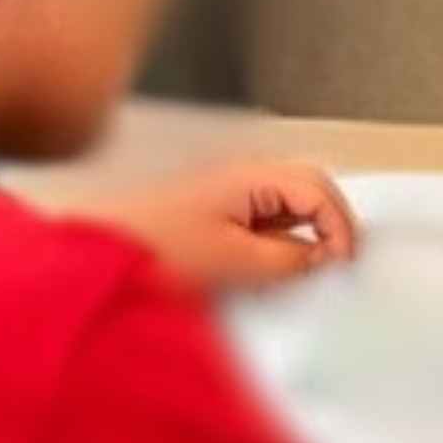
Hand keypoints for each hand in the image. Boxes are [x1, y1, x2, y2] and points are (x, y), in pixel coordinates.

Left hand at [119, 154, 359, 298]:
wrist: (98, 257)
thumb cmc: (158, 252)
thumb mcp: (237, 263)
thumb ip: (289, 259)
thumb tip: (322, 256)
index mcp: (251, 177)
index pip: (318, 190)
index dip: (340, 226)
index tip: (344, 264)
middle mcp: (242, 175)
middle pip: (308, 188)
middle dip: (330, 223)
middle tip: (338, 262)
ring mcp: (226, 192)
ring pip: (287, 203)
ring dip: (306, 231)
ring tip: (310, 268)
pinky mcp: (212, 213)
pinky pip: (263, 218)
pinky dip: (281, 238)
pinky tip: (275, 267)